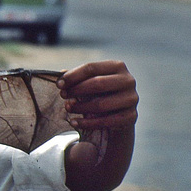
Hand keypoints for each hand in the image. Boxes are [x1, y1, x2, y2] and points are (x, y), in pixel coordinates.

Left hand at [60, 60, 137, 190]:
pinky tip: (74, 123)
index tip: (58, 85)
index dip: (72, 76)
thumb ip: (76, 78)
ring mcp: (132, 99)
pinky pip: (106, 121)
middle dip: (76, 90)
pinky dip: (87, 123)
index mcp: (117, 66)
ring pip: (101, 104)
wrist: (117, 114)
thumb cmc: (99, 93)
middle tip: (63, 95)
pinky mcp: (131, 116)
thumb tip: (60, 74)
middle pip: (98, 84)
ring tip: (67, 108)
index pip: (91, 68)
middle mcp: (128, 80)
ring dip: (80, 107)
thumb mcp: (89, 82)